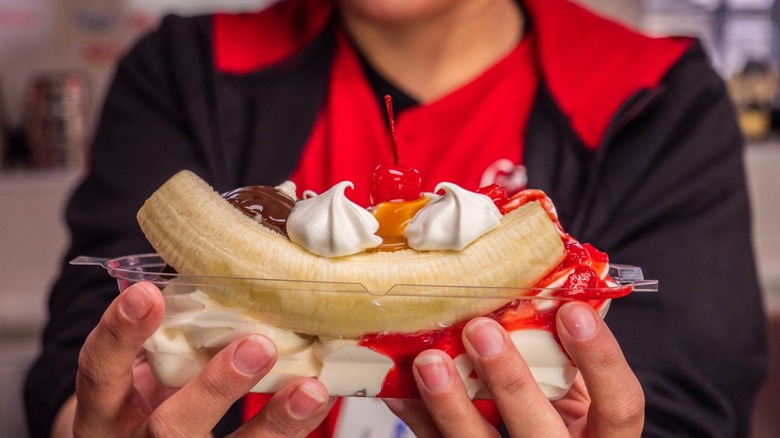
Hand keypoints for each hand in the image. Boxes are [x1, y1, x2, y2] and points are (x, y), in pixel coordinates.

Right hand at [55, 282, 332, 436]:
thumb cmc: (140, 401)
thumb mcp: (137, 368)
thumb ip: (166, 333)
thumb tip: (213, 268)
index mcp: (104, 410)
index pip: (99, 371)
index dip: (120, 335)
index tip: (147, 293)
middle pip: (167, 428)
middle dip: (216, 388)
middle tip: (257, 347)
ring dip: (272, 423)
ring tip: (309, 390)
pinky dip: (291, 429)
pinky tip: (315, 402)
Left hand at [385, 301, 644, 436]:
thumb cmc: (561, 422)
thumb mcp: (579, 395)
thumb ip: (567, 355)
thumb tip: (549, 283)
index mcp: (602, 437)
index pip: (619, 406)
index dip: (601, 360)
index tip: (572, 310)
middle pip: (541, 434)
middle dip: (510, 381)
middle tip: (480, 329)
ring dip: (451, 404)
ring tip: (429, 361)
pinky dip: (417, 416)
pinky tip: (398, 390)